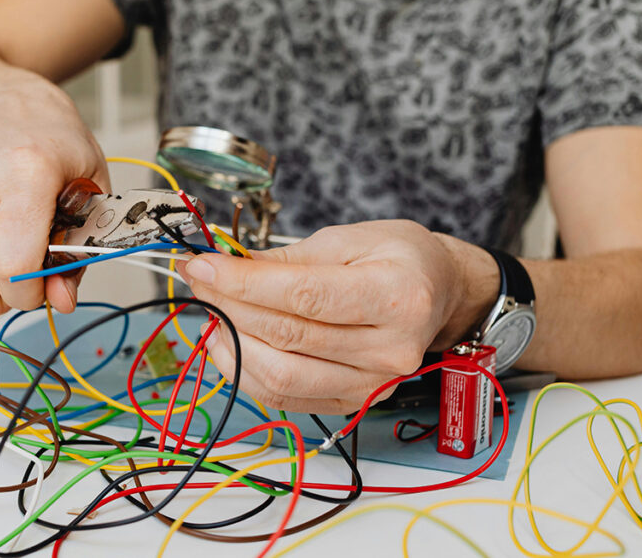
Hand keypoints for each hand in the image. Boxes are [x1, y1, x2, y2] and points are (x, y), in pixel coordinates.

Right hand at [0, 67, 108, 316]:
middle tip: (9, 291)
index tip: (38, 292)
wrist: (1, 90)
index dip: (26, 296)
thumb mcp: (89, 187)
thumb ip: (80, 249)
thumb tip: (60, 302)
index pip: (13, 264)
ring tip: (2, 233)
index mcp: (29, 170)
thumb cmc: (52, 137)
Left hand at [179, 220, 497, 413]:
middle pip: (288, 336)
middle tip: (201, 280)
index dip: (243, 282)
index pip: (304, 296)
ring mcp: (374, 384)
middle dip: (230, 306)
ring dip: (233, 344)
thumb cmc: (399, 258)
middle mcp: (391, 350)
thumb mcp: (348, 238)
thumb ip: (288, 258)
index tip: (203, 265)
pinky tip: (231, 342)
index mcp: (397, 296)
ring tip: (215, 312)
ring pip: (281, 376)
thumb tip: (227, 267)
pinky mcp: (355, 402)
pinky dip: (247, 372)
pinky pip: (286, 398)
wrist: (440, 293)